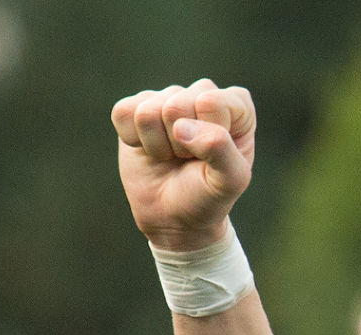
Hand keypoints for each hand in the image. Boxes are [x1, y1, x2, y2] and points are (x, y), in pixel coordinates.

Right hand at [111, 79, 256, 251]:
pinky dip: (132, 140)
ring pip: (147, 111)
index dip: (206, 137)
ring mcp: (168, 97)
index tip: (212, 157)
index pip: (211, 103)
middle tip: (188, 159)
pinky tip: (150, 149)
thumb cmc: (209, 195)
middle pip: (176, 105)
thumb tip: (181, 126)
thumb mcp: (230, 181)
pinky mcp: (136, 106)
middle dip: (179, 144)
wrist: (174, 216)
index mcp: (237, 106)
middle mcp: (203, 93)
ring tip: (171, 156)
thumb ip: (220, 149)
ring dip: (157, 145)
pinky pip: (123, 113)